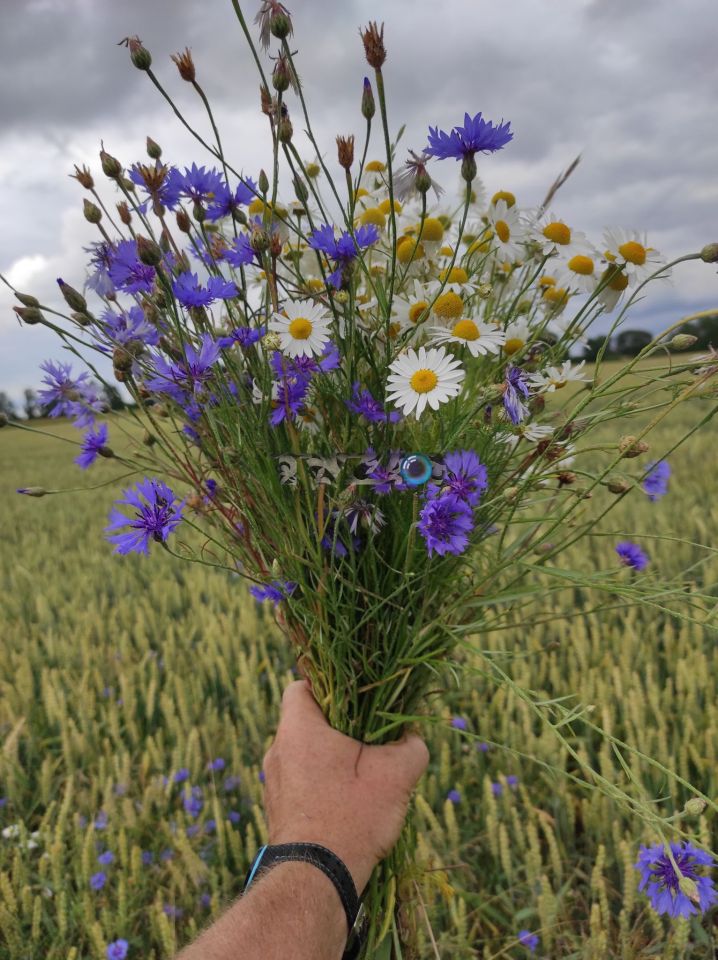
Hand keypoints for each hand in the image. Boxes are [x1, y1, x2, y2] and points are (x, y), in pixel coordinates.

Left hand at [262, 681, 428, 891]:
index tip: (359, 700)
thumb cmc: (351, 818)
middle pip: (308, 720)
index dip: (331, 685)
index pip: (302, 685)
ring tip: (364, 775)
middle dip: (339, 725)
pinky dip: (322, 782)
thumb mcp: (395, 776)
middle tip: (371, 739)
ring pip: (305, 752)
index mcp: (298, 729)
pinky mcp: (278, 809)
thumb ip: (410, 745)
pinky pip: (301, 780)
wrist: (316, 880)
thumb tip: (412, 735)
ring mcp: (274, 782)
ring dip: (332, 757)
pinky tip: (349, 801)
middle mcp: (277, 750)